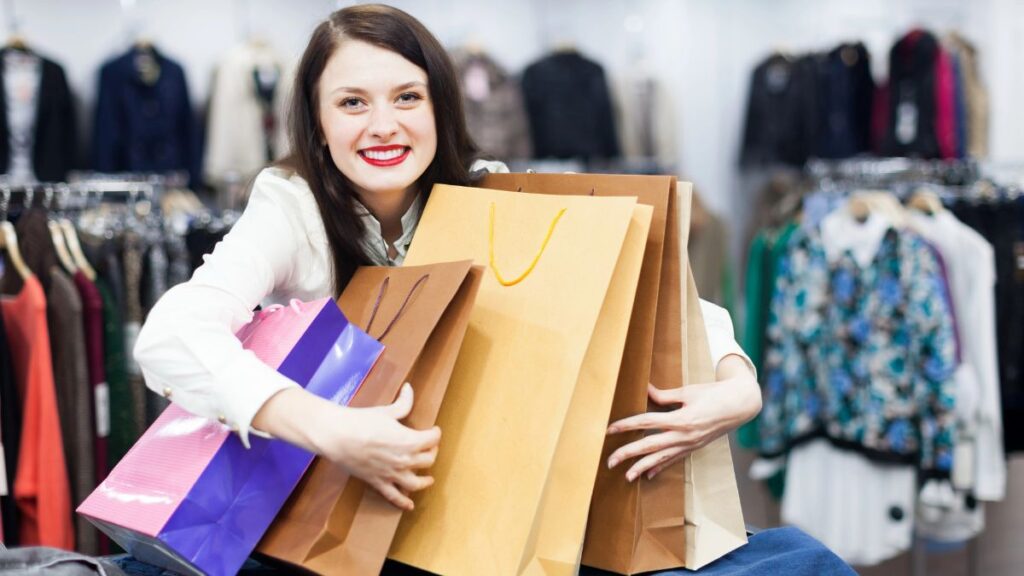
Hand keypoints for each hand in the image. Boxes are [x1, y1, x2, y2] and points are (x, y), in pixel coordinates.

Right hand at [253, 383, 439, 510]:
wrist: (337, 436)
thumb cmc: (361, 421)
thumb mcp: (386, 411)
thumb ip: (403, 403)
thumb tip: (410, 388)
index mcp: (409, 440)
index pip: (432, 439)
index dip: (435, 434)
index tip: (434, 430)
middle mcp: (404, 460)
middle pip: (427, 460)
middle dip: (431, 453)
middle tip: (429, 448)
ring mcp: (391, 473)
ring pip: (416, 483)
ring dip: (425, 481)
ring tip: (429, 479)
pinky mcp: (378, 482)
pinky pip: (394, 496)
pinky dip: (403, 502)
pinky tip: (409, 505)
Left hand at [605, 355, 759, 481]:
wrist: (740, 404)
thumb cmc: (714, 394)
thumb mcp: (688, 392)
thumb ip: (664, 395)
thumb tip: (645, 389)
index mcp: (680, 418)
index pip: (646, 422)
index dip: (626, 425)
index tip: (610, 429)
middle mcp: (684, 435)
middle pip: (649, 446)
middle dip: (628, 454)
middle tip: (610, 461)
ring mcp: (690, 444)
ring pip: (661, 458)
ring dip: (642, 468)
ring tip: (627, 476)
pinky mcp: (694, 447)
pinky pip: (675, 459)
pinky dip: (661, 467)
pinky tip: (649, 475)